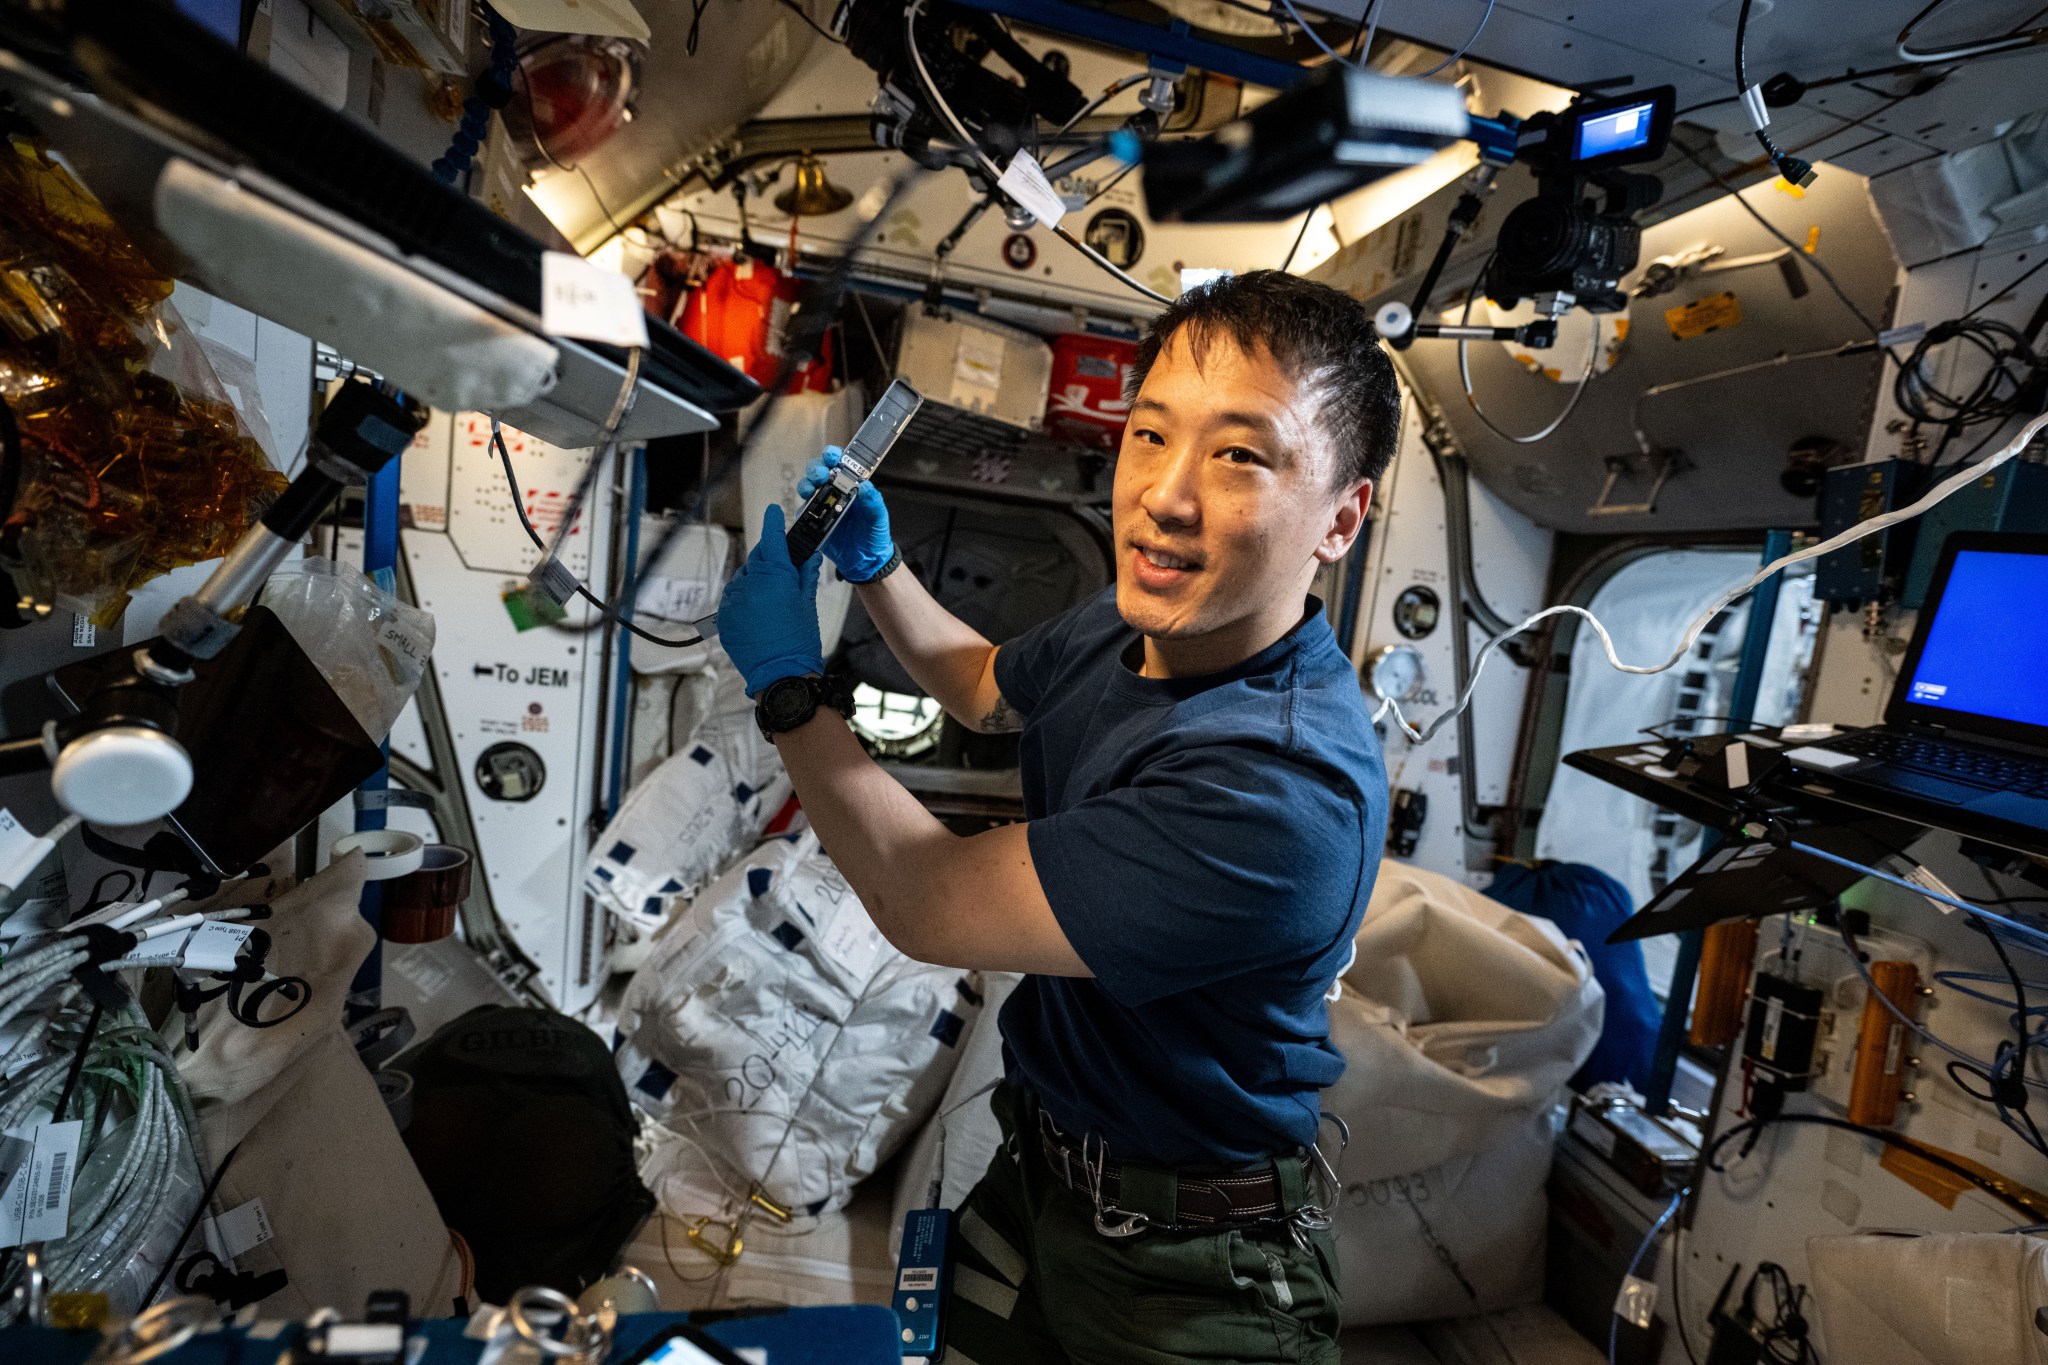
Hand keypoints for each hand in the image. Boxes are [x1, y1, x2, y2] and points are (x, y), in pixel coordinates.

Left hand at [717, 504, 824, 696]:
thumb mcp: (807, 604)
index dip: (772, 522)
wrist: (781, 675)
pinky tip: (759, 615)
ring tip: (772, 601)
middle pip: (758, 559)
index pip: (772, 540)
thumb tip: (809, 556)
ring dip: (756, 581)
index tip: (773, 511)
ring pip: (744, 579)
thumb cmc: (799, 640)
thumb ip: (804, 576)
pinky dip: (745, 600)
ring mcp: (732, 601)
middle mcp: (748, 584)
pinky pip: (734, 599)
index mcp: (772, 576)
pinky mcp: (723, 618)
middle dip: (769, 559)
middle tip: (784, 569)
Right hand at [798, 445, 894, 581]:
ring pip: (808, 488)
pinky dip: (802, 508)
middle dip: (816, 469)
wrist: (866, 562)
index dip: (832, 456)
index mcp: (852, 486)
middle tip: (819, 474)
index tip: (831, 456)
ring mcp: (823, 506)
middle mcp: (835, 493)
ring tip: (809, 489)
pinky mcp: (814, 522)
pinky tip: (806, 510)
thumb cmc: (874, 536)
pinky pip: (803, 512)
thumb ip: (873, 501)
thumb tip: (865, 485)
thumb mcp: (878, 518)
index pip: (839, 465)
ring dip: (806, 484)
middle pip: (819, 472)